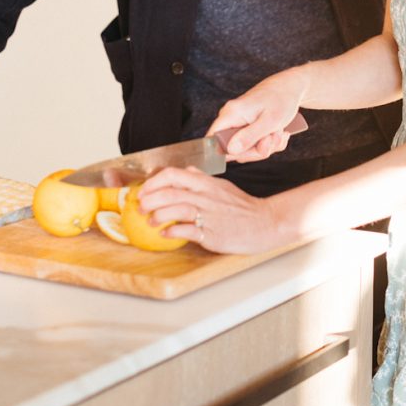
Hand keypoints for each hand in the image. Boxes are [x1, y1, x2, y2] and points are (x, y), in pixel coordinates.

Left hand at [136, 166, 287, 253]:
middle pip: (170, 192)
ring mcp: (208, 214)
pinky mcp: (211, 233)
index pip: (174, 174)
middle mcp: (205, 196)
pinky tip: (165, 233)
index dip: (154, 181)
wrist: (265, 223)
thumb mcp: (222, 186)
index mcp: (206, 183)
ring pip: (176, 209)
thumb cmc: (243, 207)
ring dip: (158, 215)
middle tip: (140, 207)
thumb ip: (202, 179)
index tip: (144, 190)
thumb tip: (186, 171)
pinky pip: (187, 230)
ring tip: (150, 221)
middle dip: (149, 199)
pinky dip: (172, 231)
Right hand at [208, 69, 308, 161]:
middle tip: (273, 139)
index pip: (213, 139)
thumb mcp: (269, 122)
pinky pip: (255, 145)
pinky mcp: (248, 128)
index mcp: (231, 113)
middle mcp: (231, 118)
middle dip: (256, 150)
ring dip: (266, 146)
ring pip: (246, 149)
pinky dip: (269, 143)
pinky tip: (279, 133)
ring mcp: (240, 124)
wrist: (291, 87)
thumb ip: (249, 137)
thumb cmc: (281, 100)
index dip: (227, 152)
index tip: (250, 150)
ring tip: (279, 132)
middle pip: (233, 150)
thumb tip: (230, 151)